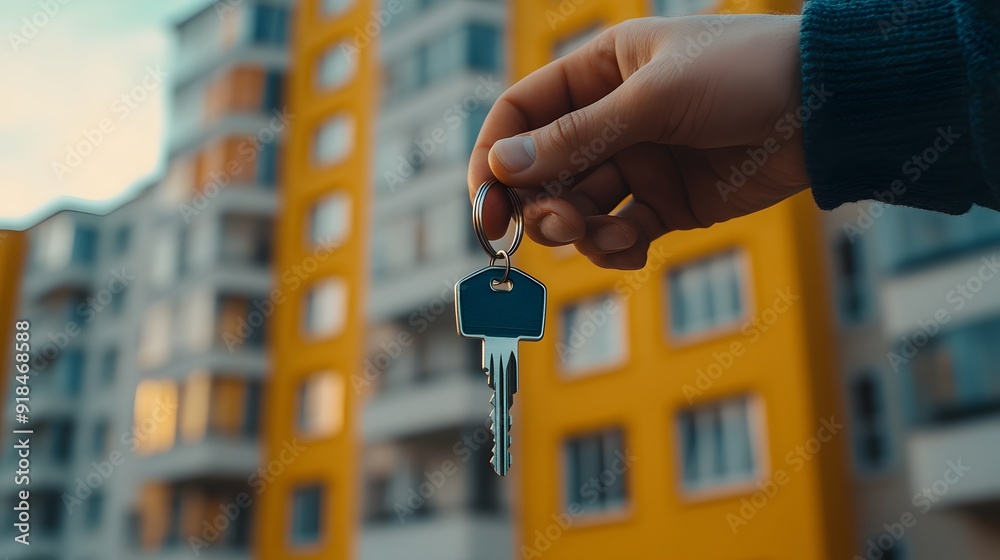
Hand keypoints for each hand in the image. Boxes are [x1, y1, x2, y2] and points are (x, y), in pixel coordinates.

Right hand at [468, 15, 808, 268]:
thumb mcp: (652, 100)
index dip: (494, 157)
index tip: (485, 205)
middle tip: (557, 227)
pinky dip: (615, 248)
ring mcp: (639, 162)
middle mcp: (611, 117)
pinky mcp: (668, 203)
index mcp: (599, 70)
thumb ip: (575, 136)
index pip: (522, 113)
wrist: (829, 109)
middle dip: (542, 204)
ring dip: (579, 230)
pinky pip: (621, 232)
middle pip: (544, 170)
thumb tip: (501, 165)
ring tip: (605, 236)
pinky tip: (631, 249)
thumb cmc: (743, 75)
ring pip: (579, 207)